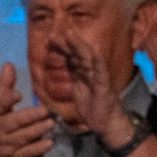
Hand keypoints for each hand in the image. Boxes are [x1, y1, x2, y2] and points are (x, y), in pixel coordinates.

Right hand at [0, 62, 53, 156]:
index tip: (18, 95)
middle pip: (14, 122)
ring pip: (23, 137)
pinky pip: (27, 153)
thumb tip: (9, 65)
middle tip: (45, 110)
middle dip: (30, 117)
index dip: (8, 100)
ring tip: (51, 124)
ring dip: (37, 130)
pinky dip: (38, 148)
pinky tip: (49, 143)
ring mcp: (7, 145)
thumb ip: (3, 87)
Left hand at [48, 32, 129, 149]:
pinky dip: (99, 59)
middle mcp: (90, 72)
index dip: (61, 47)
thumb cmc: (93, 108)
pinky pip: (102, 71)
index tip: (50, 38)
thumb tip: (63, 63)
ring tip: (70, 34)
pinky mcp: (104, 86)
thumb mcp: (77, 90)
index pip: (71, 57)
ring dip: (79, 46)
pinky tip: (96, 49)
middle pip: (78, 54)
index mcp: (82, 74)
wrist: (106, 123)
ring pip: (88, 58)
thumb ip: (72, 76)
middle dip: (67, 43)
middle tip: (55, 33)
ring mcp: (98, 77)